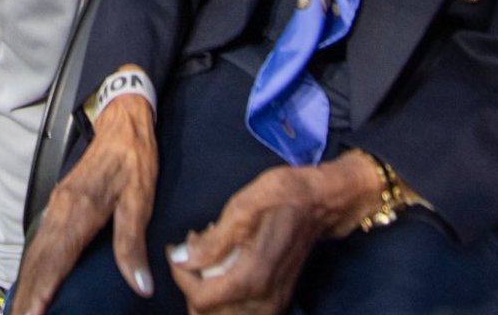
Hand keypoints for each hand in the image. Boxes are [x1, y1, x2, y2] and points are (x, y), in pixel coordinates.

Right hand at [14, 94, 158, 314]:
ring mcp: (55, 206)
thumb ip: (133, 243)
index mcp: (79, 210)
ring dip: (25, 287)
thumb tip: (141, 285)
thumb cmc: (135, 160)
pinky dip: (30, 270)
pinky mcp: (57, 204)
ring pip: (33, 255)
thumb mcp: (141, 199)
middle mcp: (60, 210)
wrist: (122, 122)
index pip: (53, 262)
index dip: (41, 294)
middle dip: (25, 299)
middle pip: (36, 263)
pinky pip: (38, 244)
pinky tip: (29, 285)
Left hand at [167, 152, 380, 314]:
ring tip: (209, 259)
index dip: (180, 274)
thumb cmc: (283, 195)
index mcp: (252, 277)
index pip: (199, 298)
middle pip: (207, 314)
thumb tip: (180, 258)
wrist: (321, 201)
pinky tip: (226, 269)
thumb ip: (212, 241)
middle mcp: (262, 299)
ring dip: (208, 293)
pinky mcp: (278, 300)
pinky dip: (226, 297)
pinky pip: (241, 313)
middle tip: (196, 250)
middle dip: (193, 284)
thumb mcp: (244, 205)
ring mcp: (272, 303)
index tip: (177, 249)